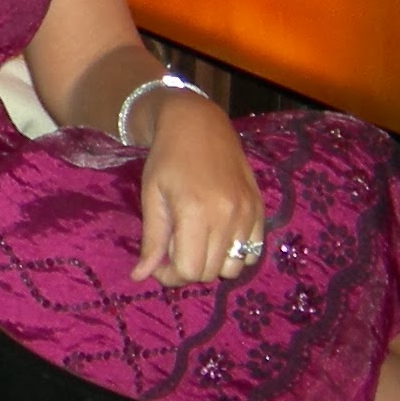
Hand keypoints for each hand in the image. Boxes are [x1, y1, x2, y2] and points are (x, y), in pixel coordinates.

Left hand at [131, 91, 266, 285]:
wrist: (199, 124)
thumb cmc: (167, 158)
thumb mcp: (152, 197)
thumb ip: (152, 240)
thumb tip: (140, 276)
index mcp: (195, 212)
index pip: (189, 270)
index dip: (170, 275)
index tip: (159, 264)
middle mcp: (227, 215)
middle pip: (210, 272)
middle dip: (188, 269)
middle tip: (174, 249)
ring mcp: (248, 213)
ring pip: (234, 267)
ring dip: (213, 263)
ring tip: (197, 242)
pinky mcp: (259, 209)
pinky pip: (254, 252)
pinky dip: (236, 254)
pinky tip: (218, 236)